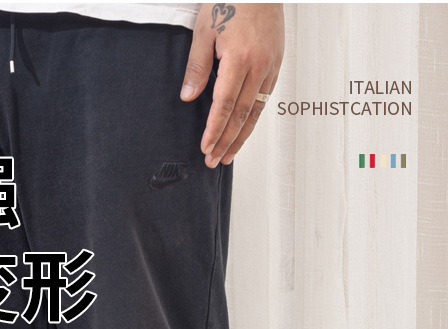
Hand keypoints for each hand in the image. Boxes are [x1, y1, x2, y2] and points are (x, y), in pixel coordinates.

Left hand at [180, 3, 284, 167]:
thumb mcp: (205, 30)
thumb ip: (197, 66)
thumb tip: (188, 97)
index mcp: (239, 58)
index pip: (224, 105)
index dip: (214, 130)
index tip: (206, 148)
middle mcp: (259, 65)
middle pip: (241, 115)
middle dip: (226, 141)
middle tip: (214, 161)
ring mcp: (270, 65)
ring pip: (255, 111)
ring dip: (241, 137)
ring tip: (228, 155)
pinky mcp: (276, 63)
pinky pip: (264, 98)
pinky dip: (253, 118)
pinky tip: (244, 130)